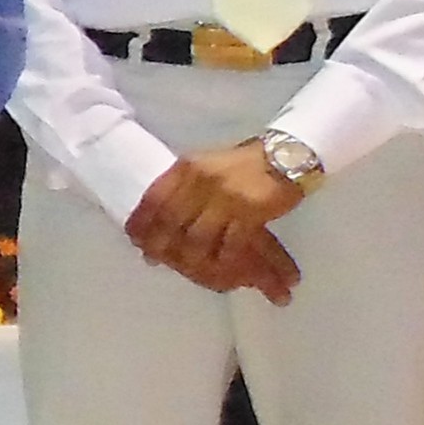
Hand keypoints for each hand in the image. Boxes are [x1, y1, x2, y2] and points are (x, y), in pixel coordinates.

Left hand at [125, 140, 306, 297]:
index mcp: (186, 168)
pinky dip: (224, 261)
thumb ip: (182, 188)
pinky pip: (230, 245)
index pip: (153, 199)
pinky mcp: (250, 210)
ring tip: (190, 269)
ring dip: (191, 259)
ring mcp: (225, 196)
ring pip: (196, 239)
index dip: (141, 224)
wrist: (287, 155)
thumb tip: (157, 219)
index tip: (136, 241)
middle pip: (169, 223)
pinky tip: (221, 269)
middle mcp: (201, 181)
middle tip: (157, 261)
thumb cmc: (244, 164)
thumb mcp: (205, 166)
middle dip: (160, 246)